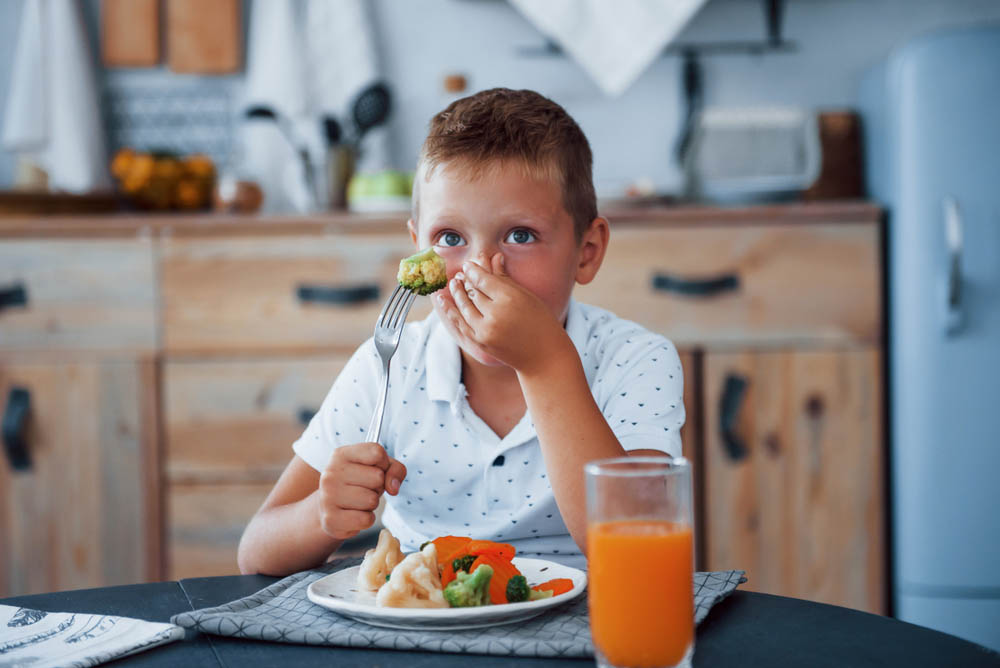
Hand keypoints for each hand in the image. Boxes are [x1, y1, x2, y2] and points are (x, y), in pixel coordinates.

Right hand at [318, 442, 405, 539]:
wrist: (329, 508)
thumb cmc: (357, 484)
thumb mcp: (378, 468)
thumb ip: (394, 469)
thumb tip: (393, 487)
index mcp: (341, 455)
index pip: (377, 453)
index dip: (384, 464)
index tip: (374, 469)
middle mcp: (331, 473)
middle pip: (377, 478)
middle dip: (378, 486)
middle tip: (364, 489)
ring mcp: (328, 496)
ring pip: (372, 500)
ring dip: (372, 504)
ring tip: (358, 501)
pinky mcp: (331, 519)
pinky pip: (366, 520)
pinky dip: (366, 519)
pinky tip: (354, 514)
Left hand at [434, 253, 571, 374]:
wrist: (543, 356)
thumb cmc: (540, 322)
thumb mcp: (527, 296)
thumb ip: (506, 279)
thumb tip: (494, 257)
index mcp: (509, 298)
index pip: (483, 280)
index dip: (473, 271)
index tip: (468, 265)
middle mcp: (495, 314)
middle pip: (473, 292)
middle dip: (464, 281)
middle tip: (459, 274)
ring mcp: (486, 330)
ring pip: (464, 307)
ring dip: (456, 294)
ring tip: (453, 284)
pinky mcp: (480, 343)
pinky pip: (461, 324)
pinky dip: (451, 312)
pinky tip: (444, 302)